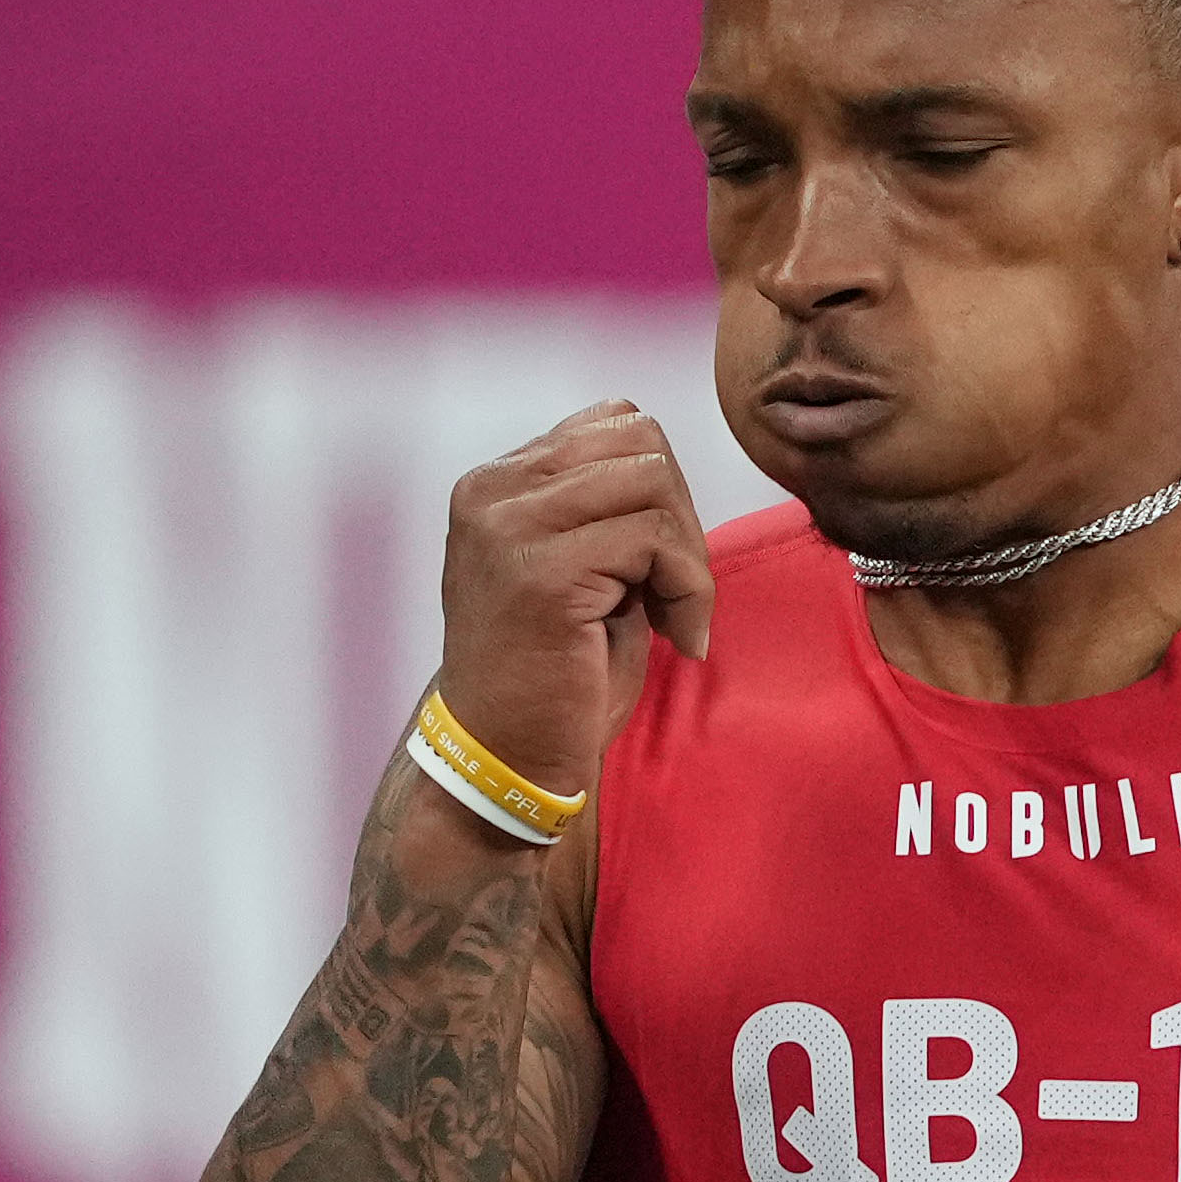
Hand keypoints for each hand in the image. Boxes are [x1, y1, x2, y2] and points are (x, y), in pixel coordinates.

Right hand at [431, 403, 718, 802]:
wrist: (509, 760)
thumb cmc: (555, 675)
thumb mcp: (578, 567)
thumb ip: (601, 505)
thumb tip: (661, 461)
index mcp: (497, 483)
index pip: (614, 421)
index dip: (662, 489)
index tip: (660, 563)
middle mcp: (492, 492)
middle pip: (640, 442)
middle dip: (682, 516)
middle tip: (677, 593)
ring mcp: (510, 527)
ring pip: (653, 481)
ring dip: (687, 555)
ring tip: (675, 617)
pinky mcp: (542, 571)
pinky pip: (654, 539)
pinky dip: (689, 590)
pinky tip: (676, 639)